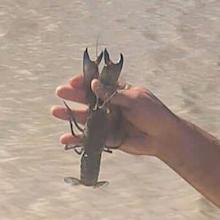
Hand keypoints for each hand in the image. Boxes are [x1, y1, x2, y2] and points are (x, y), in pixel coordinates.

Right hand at [50, 75, 182, 156]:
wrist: (165, 138)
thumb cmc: (154, 114)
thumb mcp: (135, 100)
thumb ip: (114, 94)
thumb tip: (94, 84)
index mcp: (119, 92)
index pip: (98, 84)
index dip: (85, 82)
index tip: (73, 81)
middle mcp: (111, 106)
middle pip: (88, 100)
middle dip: (73, 96)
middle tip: (60, 92)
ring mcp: (108, 122)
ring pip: (86, 118)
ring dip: (70, 115)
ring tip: (55, 112)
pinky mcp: (109, 138)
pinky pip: (90, 137)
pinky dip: (77, 138)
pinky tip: (64, 138)